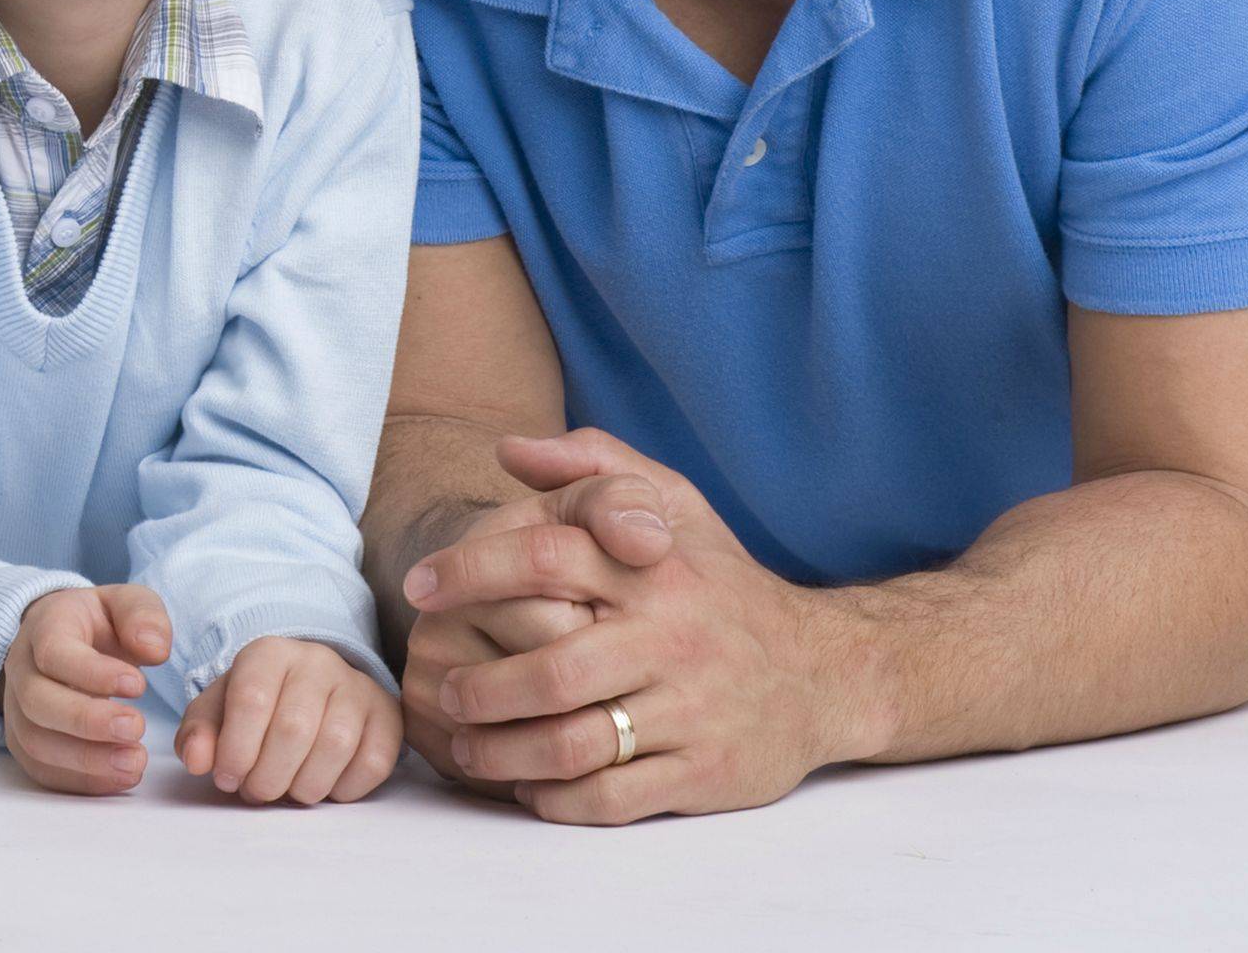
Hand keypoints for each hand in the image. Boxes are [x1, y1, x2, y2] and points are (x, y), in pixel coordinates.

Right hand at [0, 584, 170, 795]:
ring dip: (86, 760)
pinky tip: (120, 777)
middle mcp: (21, 669)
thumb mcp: (124, 603)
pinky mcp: (25, 744)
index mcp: (44, 628)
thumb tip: (154, 649)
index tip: (139, 685)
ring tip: (136, 762)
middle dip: (87, 721)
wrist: (62, 642)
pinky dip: (81, 781)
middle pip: (38, 702)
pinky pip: (43, 771)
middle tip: (137, 728)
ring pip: (36, 743)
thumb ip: (143, 616)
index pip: (55, 653)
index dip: (93, 674)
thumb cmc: (97, 624)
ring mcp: (18, 710)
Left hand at [175, 637, 401, 804]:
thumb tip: (199, 761)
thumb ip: (199, 733)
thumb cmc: (257, 706)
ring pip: (335, 746)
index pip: (251, 700)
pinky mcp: (388, 716)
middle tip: (257, 793)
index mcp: (269, 653)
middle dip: (268, 776)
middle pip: (294, 728)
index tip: (226, 779)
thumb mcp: (219, 711)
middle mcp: (317, 661)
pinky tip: (324, 786)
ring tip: (288, 792)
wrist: (310, 691)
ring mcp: (358, 686)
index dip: (235, 750)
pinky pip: (373, 763)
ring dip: (305, 786)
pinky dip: (344, 789)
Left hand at [407, 430, 868, 823]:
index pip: (545, 557)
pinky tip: (525, 784)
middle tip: (441, 688)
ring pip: (574, 743)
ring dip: (502, 751)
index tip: (419, 590)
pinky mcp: (705, 775)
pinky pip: (611, 799)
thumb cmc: (722, 583)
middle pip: (551, 669)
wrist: (827, 672)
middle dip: (479, 686)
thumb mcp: (676, 504)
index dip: (469, 571)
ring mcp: (691, 712)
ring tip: (465, 744)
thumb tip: (507, 449)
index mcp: (654, 569)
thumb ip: (594, 464)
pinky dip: (554, 799)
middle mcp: (673, 639)